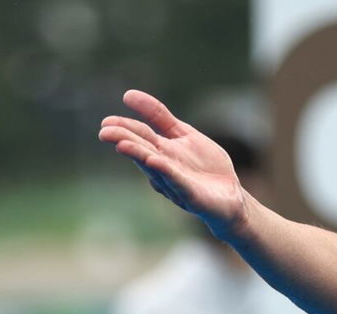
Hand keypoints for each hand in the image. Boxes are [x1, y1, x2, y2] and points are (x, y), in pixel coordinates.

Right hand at [99, 90, 248, 238]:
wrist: (232, 196)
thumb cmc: (205, 166)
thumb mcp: (184, 134)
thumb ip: (160, 117)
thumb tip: (127, 94)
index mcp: (162, 151)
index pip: (141, 135)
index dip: (124, 127)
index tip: (106, 122)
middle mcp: (164, 167)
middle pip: (143, 151)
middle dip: (125, 141)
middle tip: (104, 132)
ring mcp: (176, 183)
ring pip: (155, 168)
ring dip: (139, 156)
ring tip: (123, 145)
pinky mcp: (192, 197)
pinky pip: (178, 183)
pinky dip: (167, 172)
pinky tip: (156, 162)